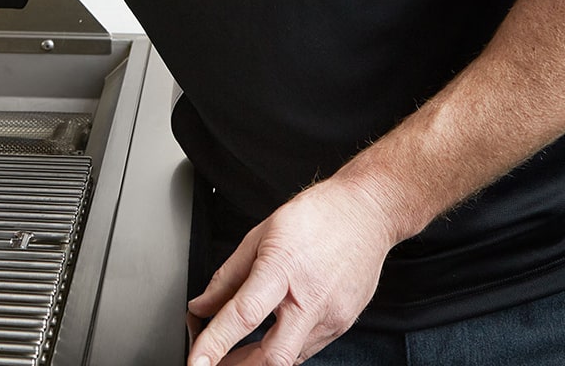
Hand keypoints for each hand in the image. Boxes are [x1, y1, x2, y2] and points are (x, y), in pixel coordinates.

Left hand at [185, 178, 396, 365]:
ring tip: (235, 354)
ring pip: (290, 359)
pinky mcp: (342, 325)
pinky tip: (269, 340)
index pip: (243, 315)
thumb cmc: (316, 217)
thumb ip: (227, 277)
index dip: (215, 343)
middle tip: (214, 365)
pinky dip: (282, 350)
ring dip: (258, 363)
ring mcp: (331, 317)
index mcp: (282, 269)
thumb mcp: (259, 235)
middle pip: (274, 357)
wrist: (366, 213)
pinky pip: (306, 349)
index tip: (197, 361)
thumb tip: (202, 306)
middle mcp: (311, 300)